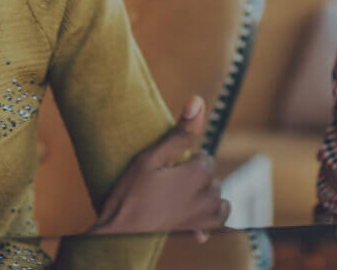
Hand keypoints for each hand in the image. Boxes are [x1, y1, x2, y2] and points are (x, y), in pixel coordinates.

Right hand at [87, 95, 229, 241]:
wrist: (118, 235)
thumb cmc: (130, 194)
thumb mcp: (151, 158)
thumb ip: (179, 132)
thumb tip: (197, 101)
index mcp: (199, 175)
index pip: (205, 158)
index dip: (186, 159)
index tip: (168, 166)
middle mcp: (208, 197)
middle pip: (211, 178)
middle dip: (195, 176)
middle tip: (168, 181)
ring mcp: (204, 218)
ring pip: (217, 199)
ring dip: (205, 195)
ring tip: (180, 195)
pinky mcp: (197, 231)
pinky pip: (214, 224)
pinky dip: (207, 220)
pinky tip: (195, 221)